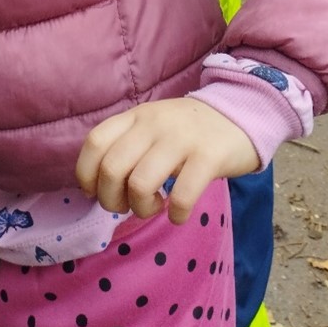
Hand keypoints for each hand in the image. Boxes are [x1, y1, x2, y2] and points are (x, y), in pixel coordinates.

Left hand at [76, 98, 260, 224]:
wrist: (240, 112)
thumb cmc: (188, 132)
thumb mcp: (152, 127)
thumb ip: (127, 146)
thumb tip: (98, 187)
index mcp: (136, 116)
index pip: (95, 143)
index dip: (87, 175)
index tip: (97, 193)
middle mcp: (154, 124)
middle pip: (112, 169)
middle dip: (112, 200)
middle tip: (128, 206)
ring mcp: (181, 138)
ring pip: (141, 184)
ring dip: (142, 209)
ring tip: (156, 206)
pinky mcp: (209, 156)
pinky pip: (181, 195)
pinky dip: (175, 214)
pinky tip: (178, 214)